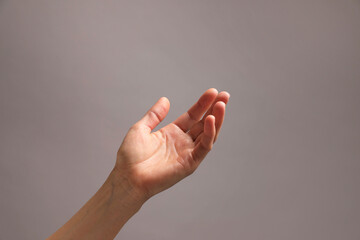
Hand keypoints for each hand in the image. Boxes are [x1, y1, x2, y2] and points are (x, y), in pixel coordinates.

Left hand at [115, 88, 229, 197]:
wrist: (128, 177)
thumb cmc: (131, 157)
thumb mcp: (141, 129)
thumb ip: (154, 115)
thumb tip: (165, 99)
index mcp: (172, 133)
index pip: (193, 116)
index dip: (202, 104)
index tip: (212, 91)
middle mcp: (182, 142)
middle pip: (204, 123)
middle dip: (215, 109)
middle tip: (225, 95)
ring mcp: (187, 153)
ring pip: (208, 134)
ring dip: (217, 120)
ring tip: (221, 104)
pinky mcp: (190, 163)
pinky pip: (204, 147)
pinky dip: (210, 134)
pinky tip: (211, 120)